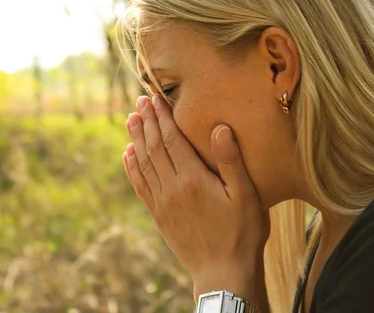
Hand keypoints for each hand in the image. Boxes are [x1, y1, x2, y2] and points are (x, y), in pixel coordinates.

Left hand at [122, 95, 270, 304]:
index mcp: (193, 180)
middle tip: (139, 101)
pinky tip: (127, 155)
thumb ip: (231, 161)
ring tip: (131, 119)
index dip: (163, 118)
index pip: (172, 140)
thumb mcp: (246, 196)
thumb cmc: (242, 234)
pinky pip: (140, 186)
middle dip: (147, 122)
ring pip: (144, 164)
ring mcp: (163, 203)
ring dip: (136, 139)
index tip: (155, 98)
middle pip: (154, 148)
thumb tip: (219, 128)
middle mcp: (172, 189)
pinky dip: (132, 168)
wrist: (223, 274)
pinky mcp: (159, 216)